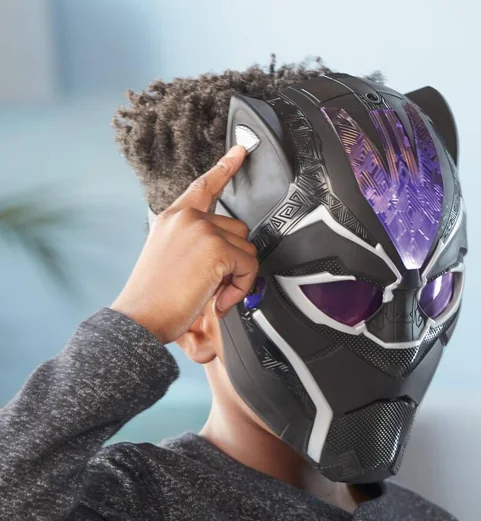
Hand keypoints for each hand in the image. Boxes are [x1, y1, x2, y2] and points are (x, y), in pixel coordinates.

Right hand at [111, 145, 256, 343]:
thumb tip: (229, 257)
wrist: (139, 317)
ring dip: (237, 277)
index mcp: (173, 218)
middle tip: (213, 285)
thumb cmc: (152, 297)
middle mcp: (187, 218)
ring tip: (213, 295)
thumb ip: (197, 247)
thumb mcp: (171, 260)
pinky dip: (240, 288)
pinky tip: (219, 300)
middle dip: (233, 261)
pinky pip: (248, 267)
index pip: (204, 186)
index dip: (225, 167)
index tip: (241, 151)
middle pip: (238, 230)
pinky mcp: (215, 248)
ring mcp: (202, 229)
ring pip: (246, 250)